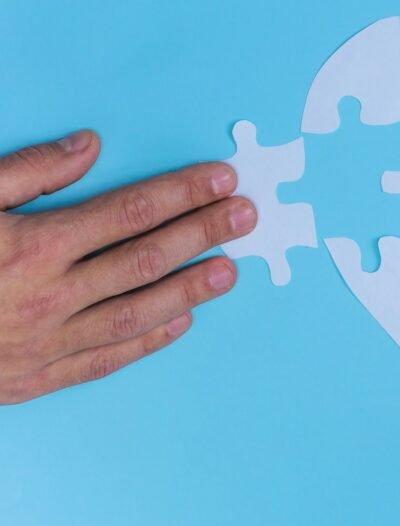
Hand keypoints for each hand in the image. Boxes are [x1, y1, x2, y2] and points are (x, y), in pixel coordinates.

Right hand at [0, 130, 255, 403]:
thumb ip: (26, 171)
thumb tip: (90, 146)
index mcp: (32, 245)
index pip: (130, 211)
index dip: (183, 193)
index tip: (221, 179)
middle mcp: (49, 295)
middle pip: (147, 257)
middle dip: (204, 232)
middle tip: (247, 215)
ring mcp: (47, 342)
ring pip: (139, 311)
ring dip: (192, 288)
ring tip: (232, 268)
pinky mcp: (37, 379)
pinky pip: (108, 359)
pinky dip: (149, 340)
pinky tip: (183, 321)